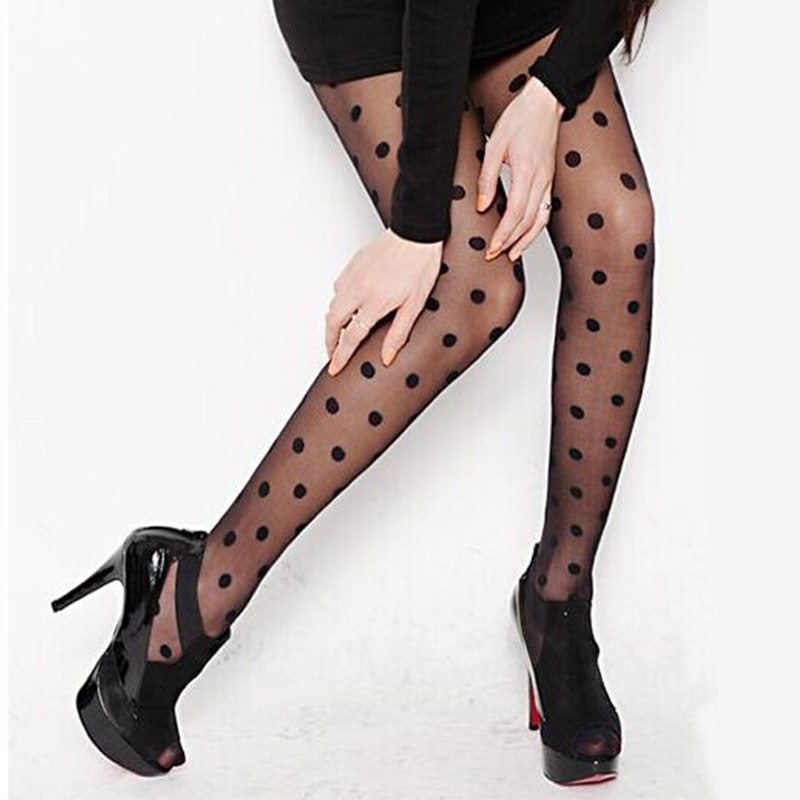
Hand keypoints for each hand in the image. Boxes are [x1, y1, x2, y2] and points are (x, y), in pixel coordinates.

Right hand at [326, 228, 443, 375]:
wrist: (415, 233)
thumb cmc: (420, 266)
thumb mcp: (415, 304)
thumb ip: (399, 332)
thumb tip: (387, 356)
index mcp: (375, 303)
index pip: (351, 337)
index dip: (341, 355)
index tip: (335, 367)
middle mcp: (358, 290)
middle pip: (332, 322)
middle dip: (329, 342)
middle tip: (332, 353)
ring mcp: (353, 276)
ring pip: (332, 304)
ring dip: (333, 322)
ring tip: (339, 333)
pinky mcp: (352, 265)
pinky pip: (338, 288)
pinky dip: (338, 301)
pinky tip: (348, 305)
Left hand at [476, 77, 564, 261]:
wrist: (545, 102)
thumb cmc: (520, 118)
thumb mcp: (495, 145)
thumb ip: (487, 177)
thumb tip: (482, 205)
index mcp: (526, 171)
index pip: (515, 213)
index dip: (503, 234)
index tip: (492, 247)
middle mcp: (541, 179)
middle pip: (527, 221)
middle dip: (510, 242)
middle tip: (494, 255)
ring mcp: (548, 180)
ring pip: (541, 219)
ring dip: (526, 241)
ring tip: (512, 254)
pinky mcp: (550, 180)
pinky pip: (546, 210)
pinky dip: (536, 228)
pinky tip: (526, 235)